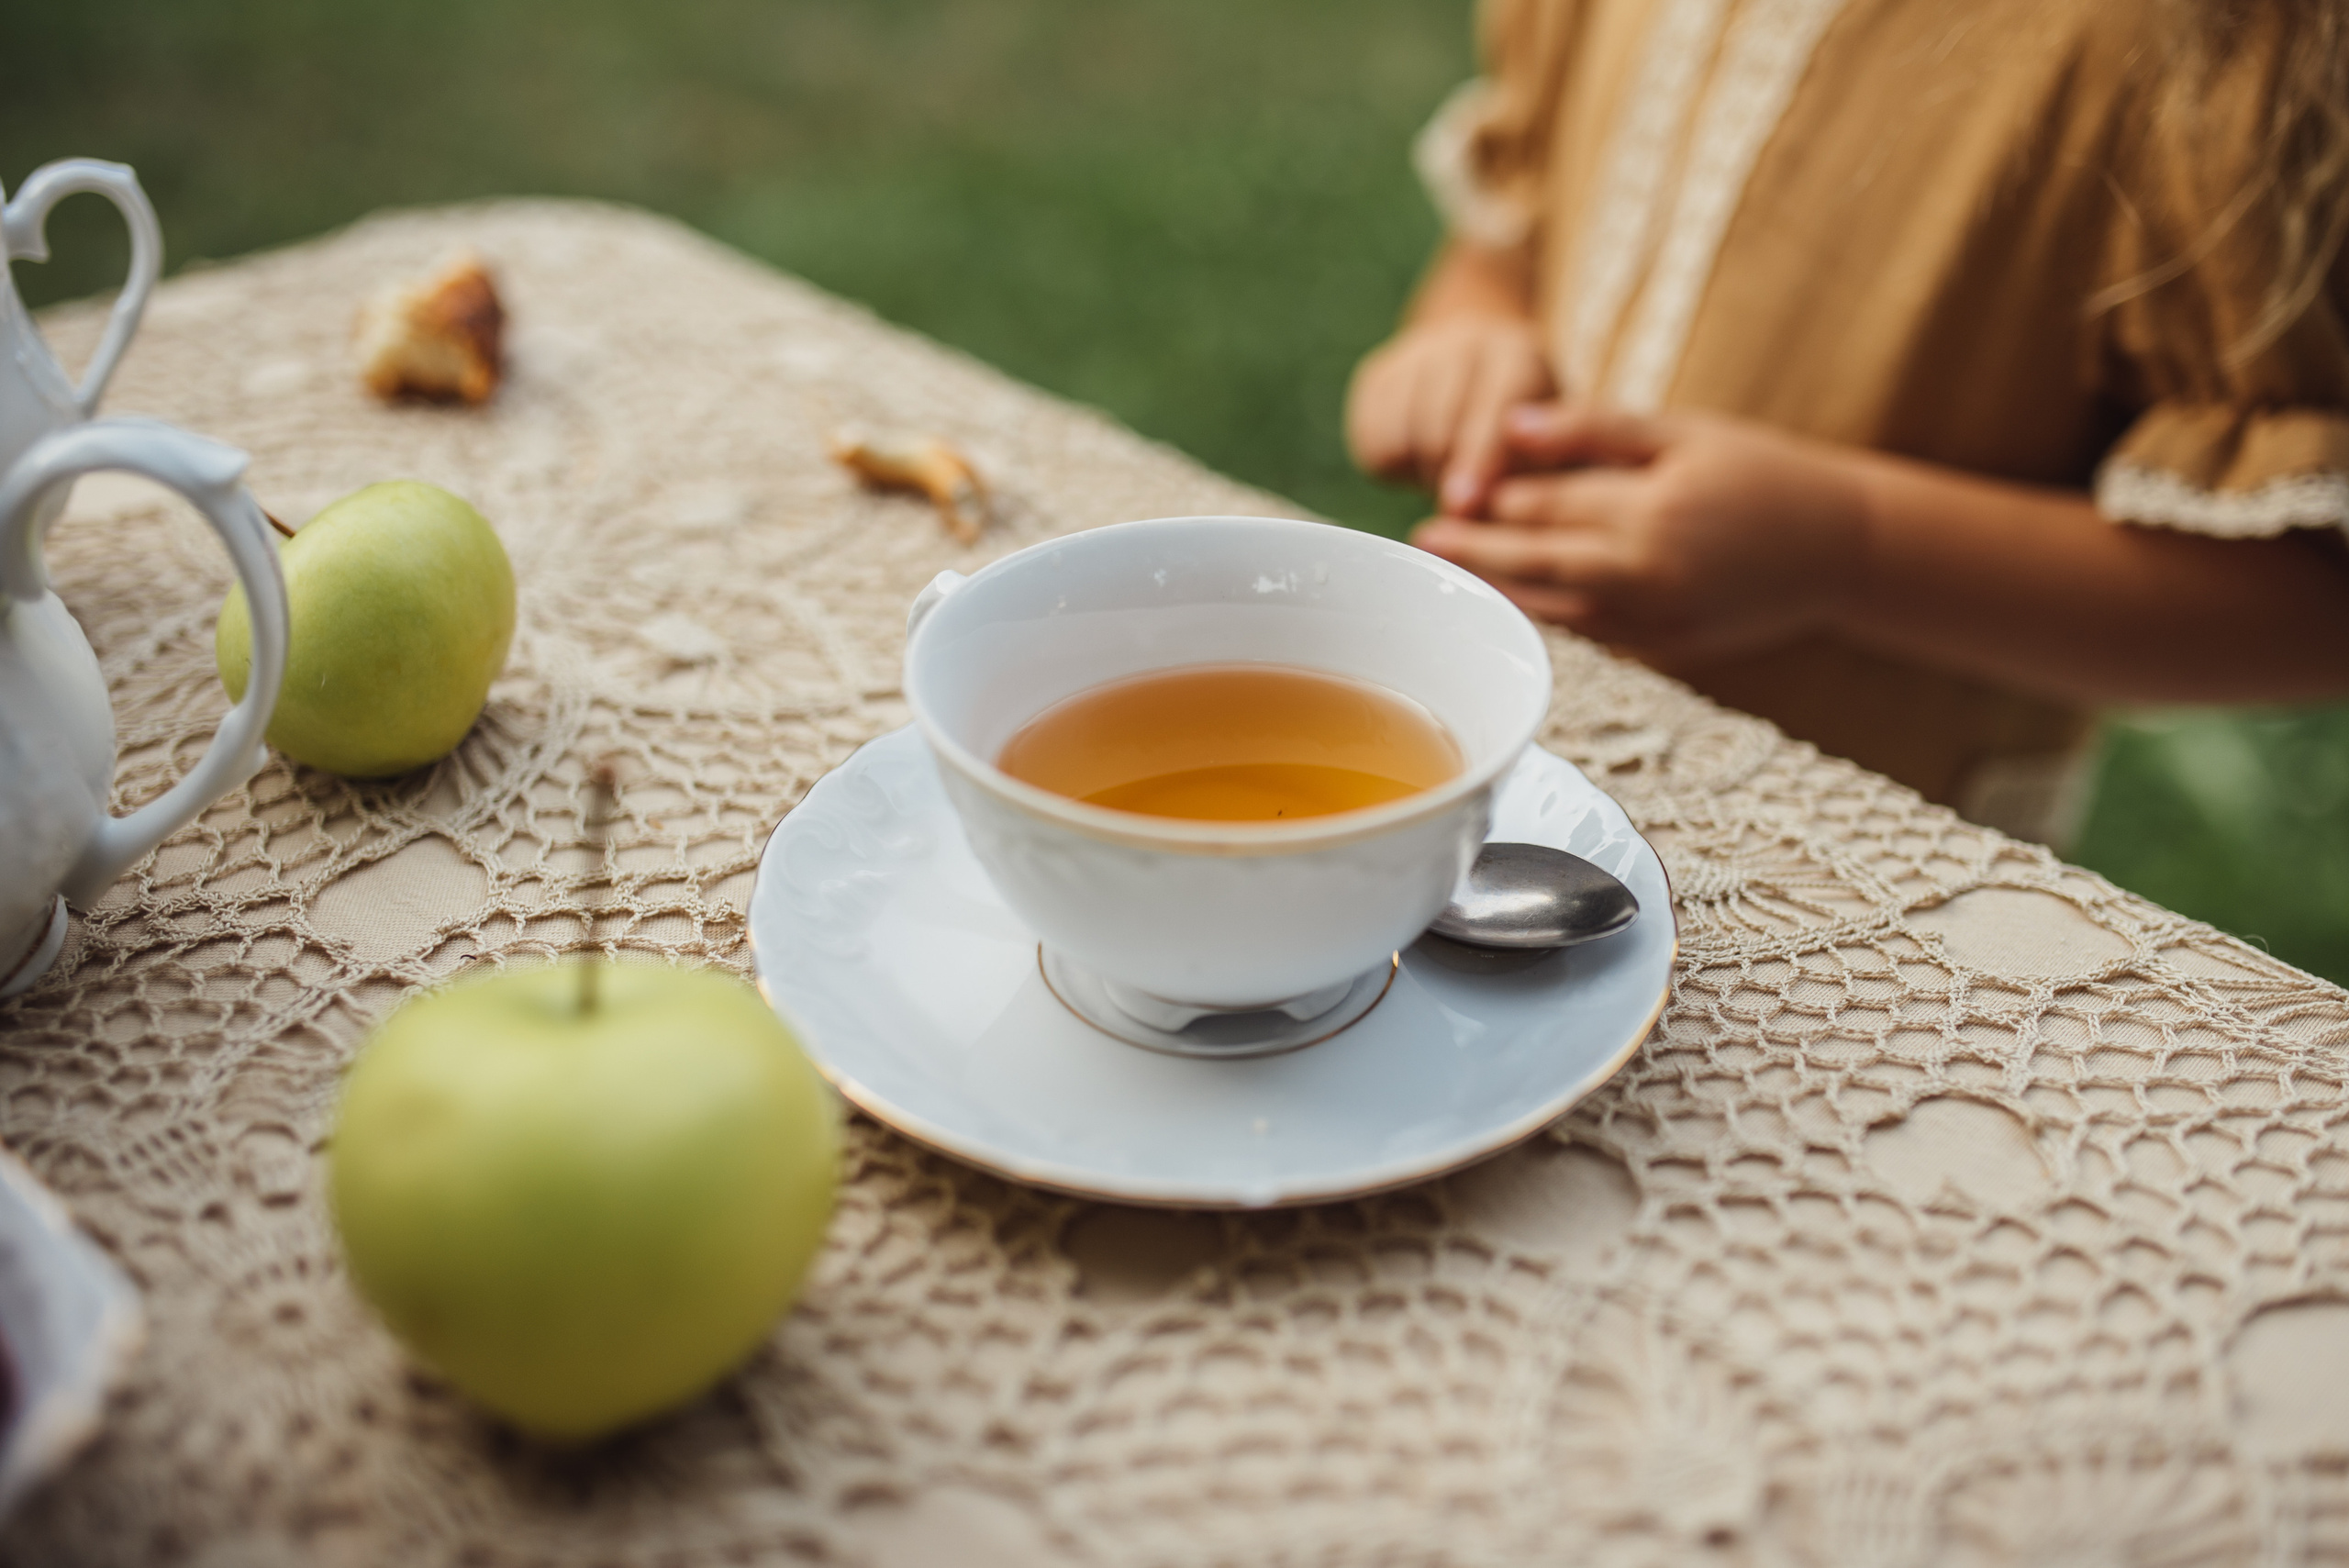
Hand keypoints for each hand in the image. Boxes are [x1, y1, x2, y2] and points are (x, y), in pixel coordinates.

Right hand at [1346, 314, 1555, 515]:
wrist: (1481, 364)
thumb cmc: (1527, 424)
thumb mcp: (1549, 444)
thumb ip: (1526, 475)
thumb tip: (1470, 514)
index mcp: (1517, 357)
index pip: (1490, 412)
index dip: (1477, 463)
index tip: (1463, 507)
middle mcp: (1463, 345)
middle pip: (1437, 430)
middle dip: (1445, 478)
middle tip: (1463, 500)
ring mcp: (1413, 357)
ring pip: (1398, 441)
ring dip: (1418, 473)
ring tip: (1444, 473)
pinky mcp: (1376, 377)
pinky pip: (1371, 444)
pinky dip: (1393, 466)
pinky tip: (1420, 460)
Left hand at [1410, 402, 1869, 662]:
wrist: (1841, 549)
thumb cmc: (1762, 474)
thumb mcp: (1683, 432)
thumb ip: (1594, 430)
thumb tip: (1509, 429)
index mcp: (1649, 511)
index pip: (1544, 504)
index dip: (1491, 497)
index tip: (1448, 490)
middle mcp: (1646, 574)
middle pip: (1533, 562)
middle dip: (1474, 552)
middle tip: (1423, 542)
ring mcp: (1654, 622)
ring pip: (1552, 609)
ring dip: (1500, 592)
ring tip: (1455, 575)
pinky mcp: (1664, 653)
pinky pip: (1587, 636)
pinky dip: (1546, 618)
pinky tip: (1516, 603)